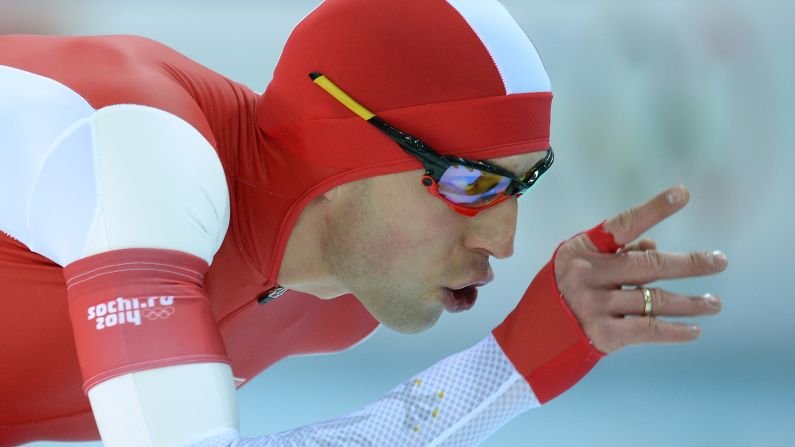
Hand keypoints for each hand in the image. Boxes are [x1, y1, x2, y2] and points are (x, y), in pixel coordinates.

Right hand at [553, 186, 727, 353]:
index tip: (683, 193)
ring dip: (690, 302)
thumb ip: (614, 254)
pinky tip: (695, 329)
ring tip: (714, 303)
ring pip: (655, 300)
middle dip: (689, 263)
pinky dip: (675, 331)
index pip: (624, 224)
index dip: (655, 209)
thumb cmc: (559, 296)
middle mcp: (587, 274)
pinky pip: (649, 329)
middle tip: (720, 261)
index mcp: (581, 250)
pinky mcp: (601, 334)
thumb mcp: (577, 266)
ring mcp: (594, 305)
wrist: (528, 341)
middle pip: (649, 264)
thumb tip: (655, 245)